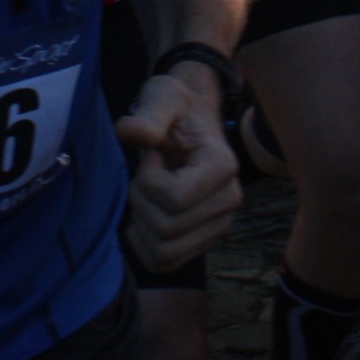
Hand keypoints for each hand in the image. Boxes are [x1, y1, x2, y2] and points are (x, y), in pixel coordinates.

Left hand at [115, 68, 241, 271]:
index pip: (174, 200)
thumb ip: (149, 113)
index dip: (147, 180)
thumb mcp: (162, 96)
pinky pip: (165, 263)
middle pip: (167, 229)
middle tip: (144, 173)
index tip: (151, 154)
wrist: (190, 119)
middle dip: (141, 201)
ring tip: (146, 193)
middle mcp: (229, 200)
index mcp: (223, 166)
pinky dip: (144, 246)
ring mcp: (218, 224)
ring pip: (164, 252)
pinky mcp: (203, 239)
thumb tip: (131, 132)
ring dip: (142, 224)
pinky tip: (142, 217)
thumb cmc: (176, 107)